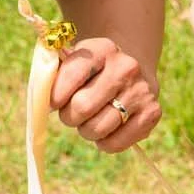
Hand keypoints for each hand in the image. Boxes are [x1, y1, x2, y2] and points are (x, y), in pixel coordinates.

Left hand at [51, 36, 160, 152]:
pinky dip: (104, 143)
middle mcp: (127, 67)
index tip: (53, 102)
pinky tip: (107, 128)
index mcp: (103, 49)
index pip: (71, 75)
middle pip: (82, 107)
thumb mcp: (73, 62)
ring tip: (91, 119)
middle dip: (69, 116)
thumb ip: (53, 74)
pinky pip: (114, 144)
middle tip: (73, 112)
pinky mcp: (152, 114)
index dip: (55, 96)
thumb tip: (41, 98)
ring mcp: (142, 91)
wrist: (130, 72)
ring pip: (96, 129)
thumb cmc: (90, 72)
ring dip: (86, 131)